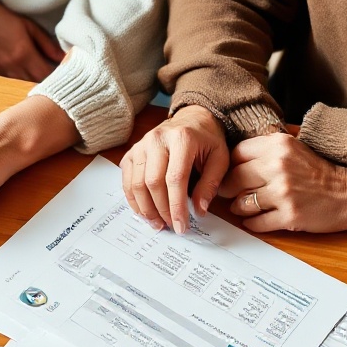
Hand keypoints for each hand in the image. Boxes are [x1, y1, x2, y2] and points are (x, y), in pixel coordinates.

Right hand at [0, 0, 63, 80]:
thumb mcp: (29, 26)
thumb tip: (64, 58)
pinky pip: (6, 83)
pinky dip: (15, 80)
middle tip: (54, 80)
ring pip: (20, 87)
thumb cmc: (1, 16)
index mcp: (23, 54)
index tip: (64, 75)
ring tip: (36, 76)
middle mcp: (10, 67)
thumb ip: (47, 44)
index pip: (46, 77)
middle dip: (45, 84)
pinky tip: (18, 73)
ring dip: (30, 83)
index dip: (57, 78)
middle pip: (34, 85)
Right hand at [119, 108, 229, 232]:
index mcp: (181, 139)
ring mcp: (141, 144)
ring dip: (145, 208)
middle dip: (161, 210)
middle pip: (152, 182)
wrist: (192, 119)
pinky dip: (133, 199)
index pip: (175, 179)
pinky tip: (144, 211)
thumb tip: (198, 211)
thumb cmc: (207, 140)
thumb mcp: (219, 159)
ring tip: (157, 223)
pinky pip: (126, 179)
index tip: (181, 226)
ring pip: (136, 182)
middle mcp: (157, 139)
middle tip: (170, 227)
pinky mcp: (133, 151)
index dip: (176, 206)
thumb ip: (210, 185)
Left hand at [219, 130, 346, 233]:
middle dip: (228, 188)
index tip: (229, 172)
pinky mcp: (289, 216)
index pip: (237, 153)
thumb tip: (242, 144)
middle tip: (227, 192)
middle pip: (234, 178)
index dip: (230, 164)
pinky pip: (257, 222)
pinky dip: (252, 223)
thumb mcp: (298, 144)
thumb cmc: (322, 170)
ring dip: (239, 207)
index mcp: (279, 145)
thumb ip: (271, 142)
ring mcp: (283, 193)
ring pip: (242, 203)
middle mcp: (278, 166)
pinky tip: (254, 219)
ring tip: (241, 206)